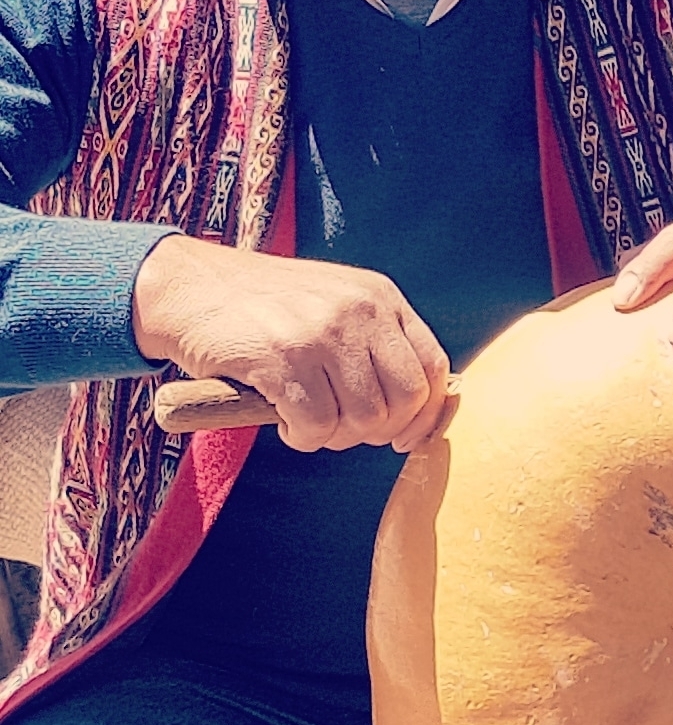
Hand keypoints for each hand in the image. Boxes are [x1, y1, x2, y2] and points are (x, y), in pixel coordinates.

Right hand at [131, 234, 452, 452]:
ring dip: (335, 437)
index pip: (433, 366)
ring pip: (363, 418)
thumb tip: (416, 408)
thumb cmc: (264, 308)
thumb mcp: (334, 304)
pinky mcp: (282, 358)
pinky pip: (316, 425)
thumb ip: (373, 342)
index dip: (426, 413)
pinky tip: (283, 422)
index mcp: (381, 296)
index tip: (404, 438)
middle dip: (377, 430)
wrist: (188, 286)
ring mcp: (322, 332)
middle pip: (405, 399)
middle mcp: (360, 310)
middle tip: (342, 431)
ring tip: (307, 423)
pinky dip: (302, 438)